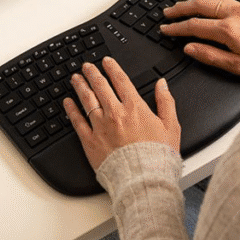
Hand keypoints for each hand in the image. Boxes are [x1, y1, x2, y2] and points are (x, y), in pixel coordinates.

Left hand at [63, 57, 180, 170]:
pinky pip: (77, 122)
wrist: (143, 178)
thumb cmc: (158, 156)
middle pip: (100, 87)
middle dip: (92, 73)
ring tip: (75, 78)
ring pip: (87, 100)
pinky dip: (71, 110)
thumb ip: (166, 102)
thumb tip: (162, 85)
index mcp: (135, 108)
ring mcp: (100, 126)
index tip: (106, 61)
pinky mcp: (90, 141)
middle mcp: (115, 113)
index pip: (121, 81)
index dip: (112, 68)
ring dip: (80, 86)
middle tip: (87, 66)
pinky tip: (67, 102)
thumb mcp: (171, 126)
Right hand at [160, 0, 239, 82]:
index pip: (194, 26)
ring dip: (194, 1)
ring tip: (183, 5)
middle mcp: (234, 14)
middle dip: (181, 8)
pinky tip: (208, 2)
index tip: (165, 29)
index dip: (177, 28)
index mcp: (228, 30)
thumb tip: (190, 49)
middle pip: (200, 6)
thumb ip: (211, 56)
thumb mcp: (238, 66)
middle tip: (167, 12)